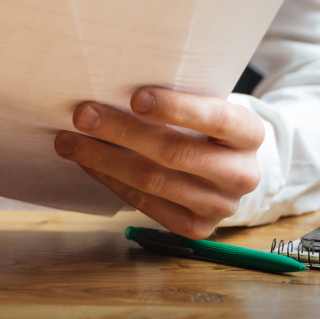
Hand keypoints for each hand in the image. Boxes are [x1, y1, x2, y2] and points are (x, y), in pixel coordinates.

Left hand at [54, 88, 263, 238]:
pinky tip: (89, 163)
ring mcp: (220, 206)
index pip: (216, 118)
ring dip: (104, 159)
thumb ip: (176, 102)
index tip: (136, 96)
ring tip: (70, 141)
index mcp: (249, 133)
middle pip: (174, 152)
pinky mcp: (196, 228)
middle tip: (83, 114)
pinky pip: (144, 203)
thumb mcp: (205, 108)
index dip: (175, 107)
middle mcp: (241, 173)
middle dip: (122, 131)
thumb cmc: (205, 129)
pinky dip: (111, 180)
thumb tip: (113, 90)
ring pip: (153, 181)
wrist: (227, 171)